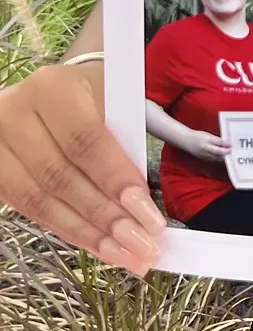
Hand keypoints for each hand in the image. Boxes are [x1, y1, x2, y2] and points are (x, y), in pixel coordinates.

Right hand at [0, 62, 165, 275]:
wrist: (59, 90)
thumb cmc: (97, 93)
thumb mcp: (116, 98)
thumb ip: (127, 138)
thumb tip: (141, 200)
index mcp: (51, 89)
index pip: (85, 142)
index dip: (115, 181)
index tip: (148, 213)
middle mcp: (14, 115)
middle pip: (60, 177)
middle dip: (104, 216)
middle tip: (141, 244)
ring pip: (39, 200)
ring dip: (86, 233)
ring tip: (124, 253)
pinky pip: (29, 208)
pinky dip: (66, 228)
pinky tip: (96, 244)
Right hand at [181, 129, 231, 161]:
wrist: (185, 141)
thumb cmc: (198, 136)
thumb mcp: (208, 135)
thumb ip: (217, 140)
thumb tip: (226, 143)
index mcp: (206, 142)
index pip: (218, 144)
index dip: (225, 146)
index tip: (231, 146)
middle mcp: (205, 150)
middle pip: (217, 153)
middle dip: (225, 153)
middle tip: (232, 152)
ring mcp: (203, 155)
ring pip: (215, 158)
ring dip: (223, 157)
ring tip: (229, 155)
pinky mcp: (202, 159)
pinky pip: (212, 160)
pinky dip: (218, 159)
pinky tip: (222, 157)